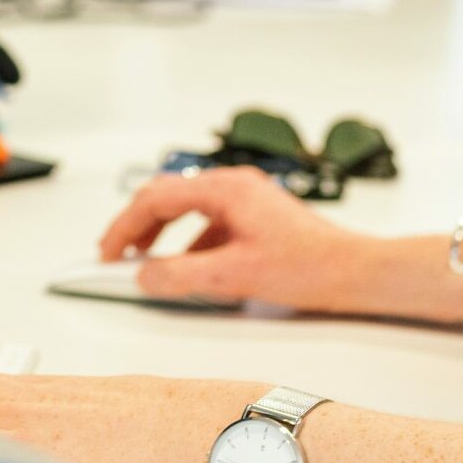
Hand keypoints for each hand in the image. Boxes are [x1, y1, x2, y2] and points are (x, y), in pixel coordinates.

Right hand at [99, 165, 372, 310]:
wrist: (356, 272)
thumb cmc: (310, 267)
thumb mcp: (235, 276)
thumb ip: (182, 275)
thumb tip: (144, 275)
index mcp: (225, 189)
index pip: (156, 199)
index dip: (124, 226)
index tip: (107, 252)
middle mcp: (233, 185)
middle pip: (167, 196)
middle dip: (137, 226)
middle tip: (116, 255)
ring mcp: (246, 198)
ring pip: (187, 208)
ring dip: (162, 234)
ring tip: (148, 262)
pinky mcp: (255, 215)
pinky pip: (209, 222)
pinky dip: (189, 242)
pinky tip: (190, 269)